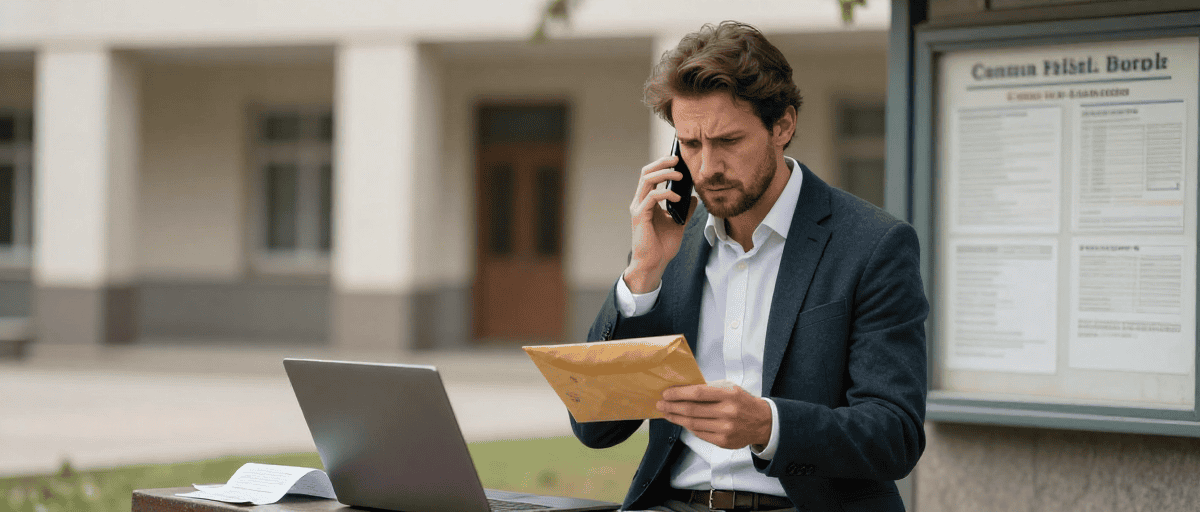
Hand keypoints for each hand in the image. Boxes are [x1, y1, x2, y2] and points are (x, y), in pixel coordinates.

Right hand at [624, 155, 698, 292]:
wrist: (654, 264)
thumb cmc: (662, 246)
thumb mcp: (679, 224)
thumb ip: (685, 210)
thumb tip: (695, 197)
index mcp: (647, 201)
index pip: (651, 175)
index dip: (662, 164)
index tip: (678, 159)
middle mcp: (640, 201)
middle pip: (646, 172)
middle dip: (662, 163)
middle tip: (677, 159)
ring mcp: (638, 208)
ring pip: (647, 181)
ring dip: (664, 174)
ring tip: (680, 175)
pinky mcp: (640, 216)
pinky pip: (651, 197)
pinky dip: (665, 194)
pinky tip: (677, 197)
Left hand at [657, 383, 772, 449]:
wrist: (763, 423)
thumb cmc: (743, 402)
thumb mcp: (730, 389)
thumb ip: (710, 390)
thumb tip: (683, 390)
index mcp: (729, 395)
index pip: (698, 393)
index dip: (679, 393)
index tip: (666, 393)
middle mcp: (727, 413)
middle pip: (692, 410)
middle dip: (672, 407)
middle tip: (660, 404)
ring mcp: (725, 429)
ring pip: (693, 424)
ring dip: (676, 418)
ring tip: (666, 413)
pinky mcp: (723, 442)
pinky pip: (700, 434)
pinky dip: (688, 427)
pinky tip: (681, 422)